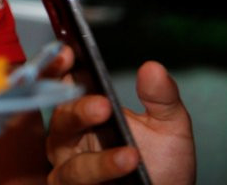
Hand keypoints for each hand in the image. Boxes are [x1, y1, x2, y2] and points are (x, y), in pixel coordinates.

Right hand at [46, 60, 194, 184]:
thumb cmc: (160, 166)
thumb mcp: (169, 127)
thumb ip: (162, 97)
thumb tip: (153, 68)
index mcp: (84, 111)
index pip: (61, 83)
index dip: (57, 67)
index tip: (68, 53)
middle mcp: (69, 137)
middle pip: (61, 118)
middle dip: (80, 110)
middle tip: (103, 104)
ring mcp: (68, 166)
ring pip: (69, 158)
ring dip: (99, 158)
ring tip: (130, 154)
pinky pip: (76, 181)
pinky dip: (104, 172)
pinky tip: (126, 165)